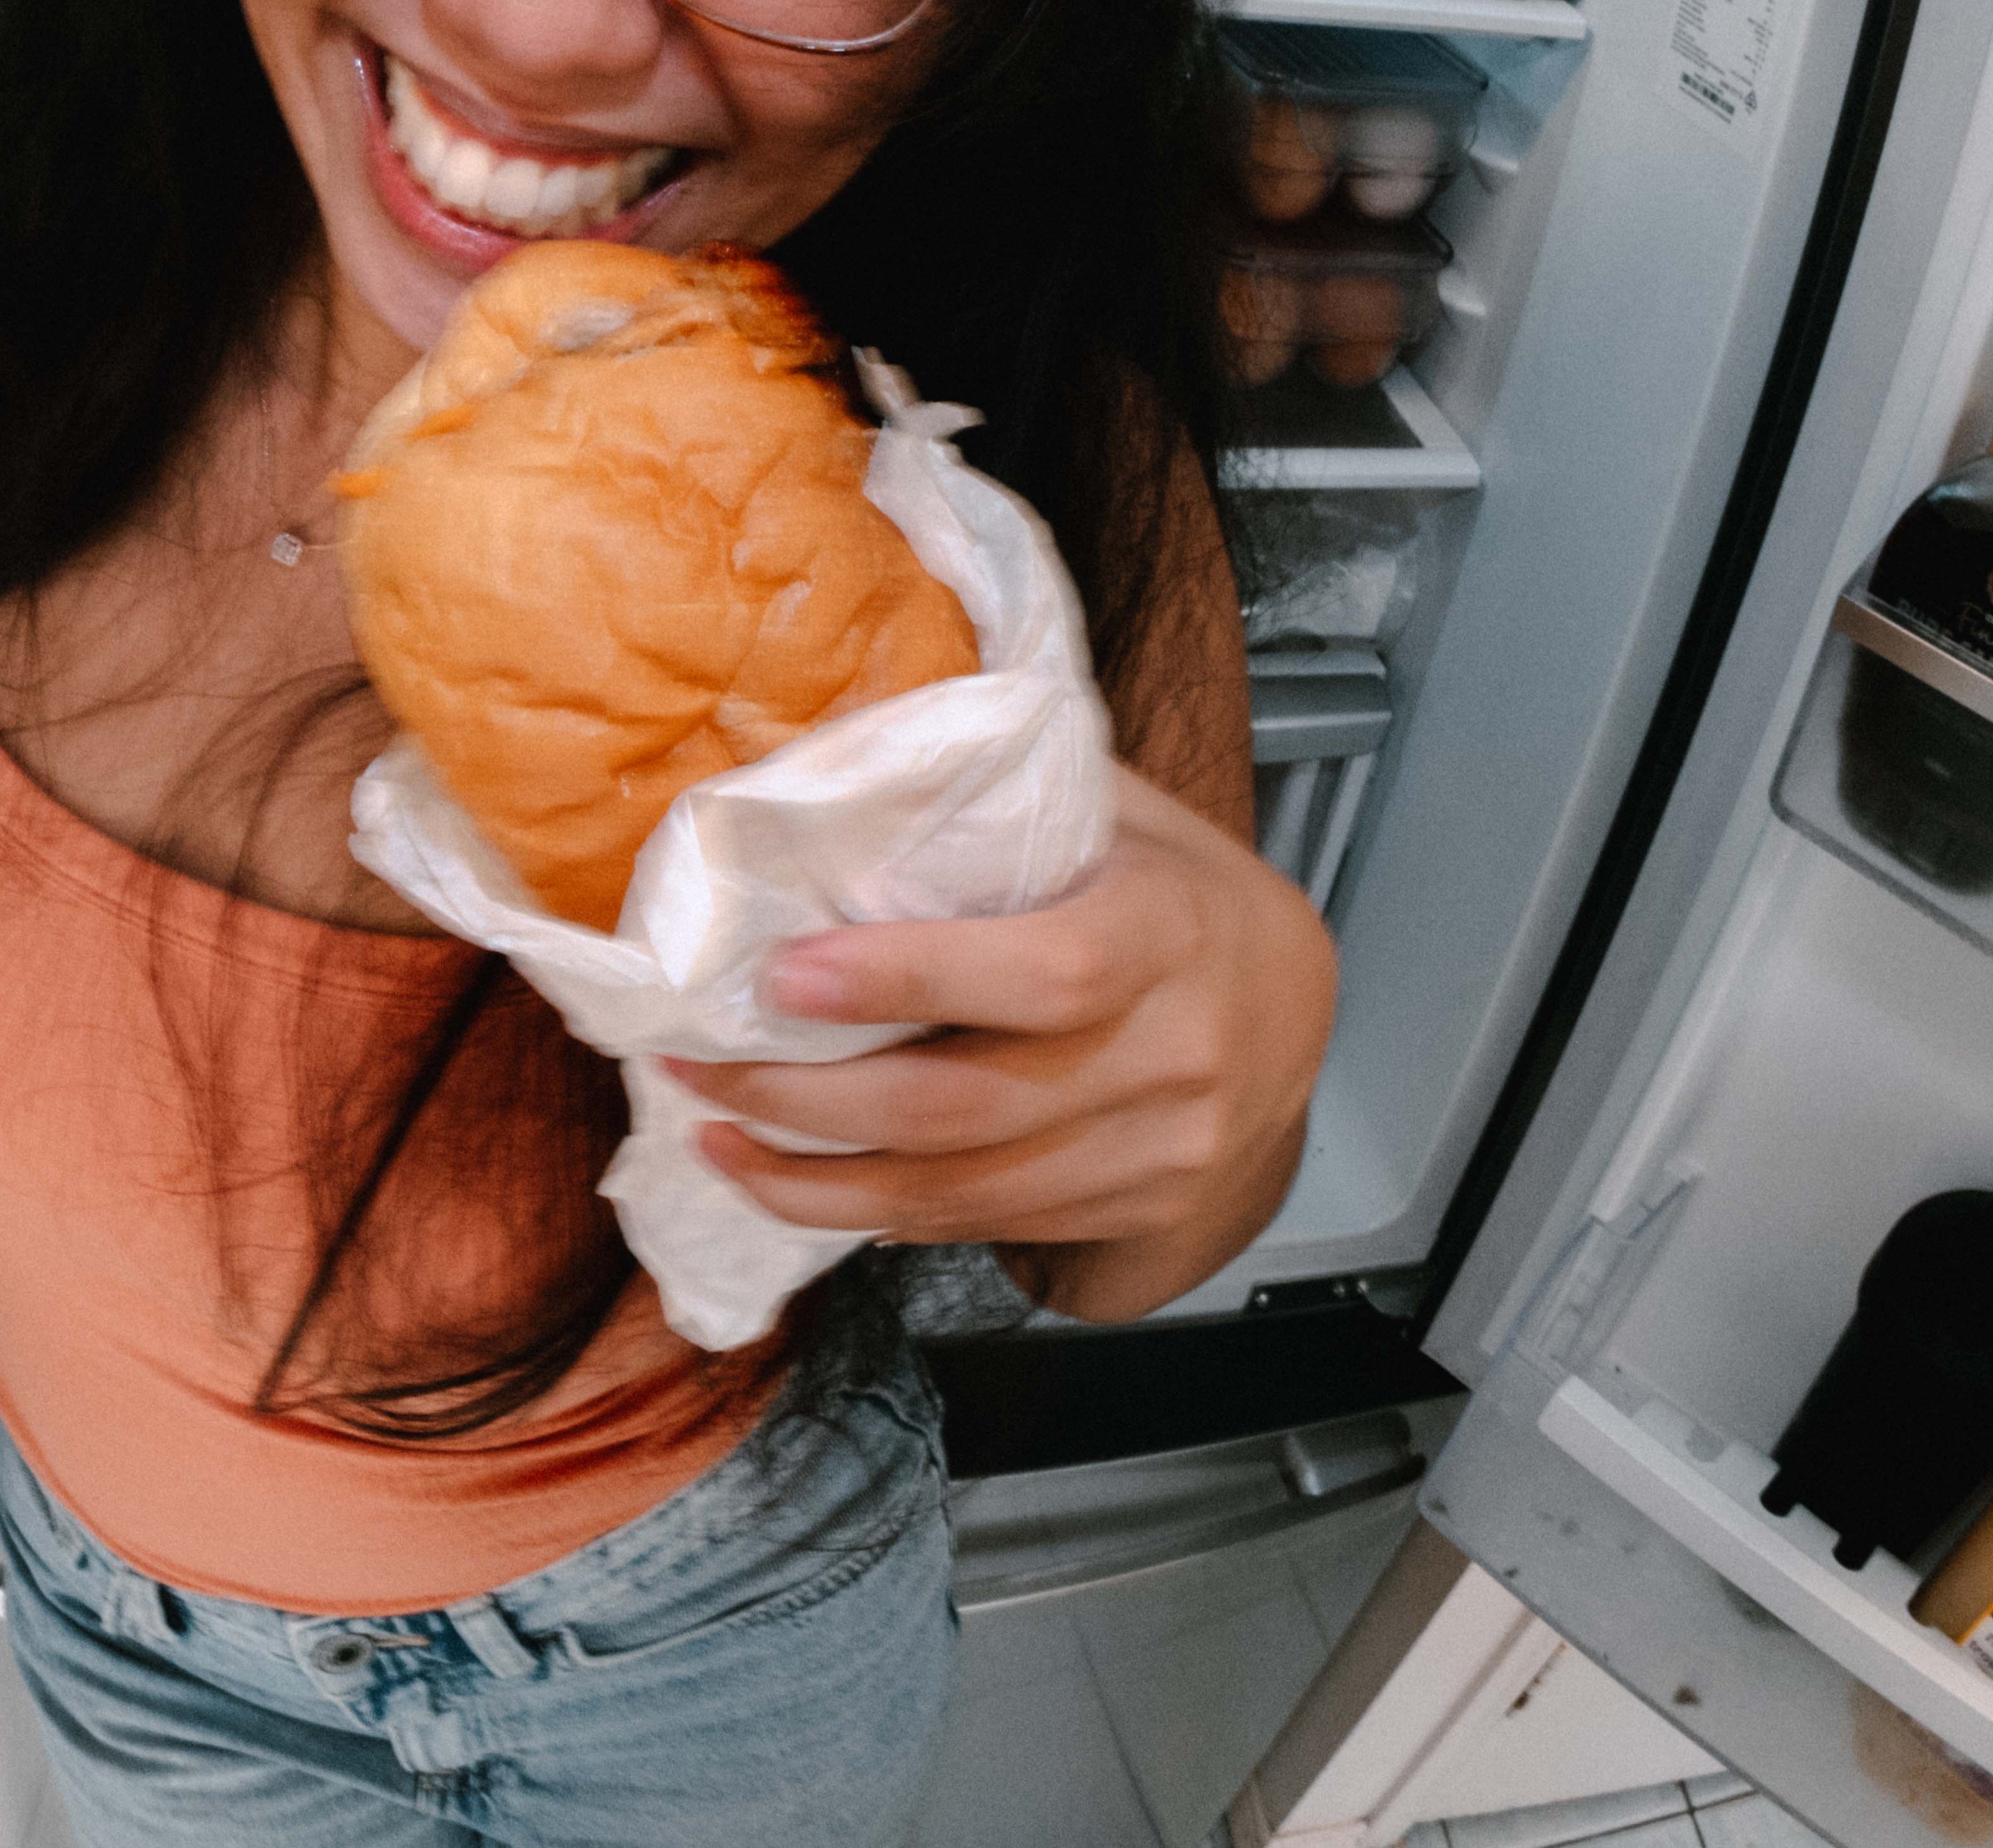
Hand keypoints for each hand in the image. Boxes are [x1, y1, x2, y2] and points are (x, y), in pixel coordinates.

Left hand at [667, 775, 1337, 1319]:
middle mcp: (1175, 1054)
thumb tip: (834, 766)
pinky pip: (983, 1226)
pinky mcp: (1134, 1211)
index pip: (1044, 970)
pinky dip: (878, 1212)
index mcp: (1169, 930)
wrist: (1295, 1007)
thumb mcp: (1121, 815)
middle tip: (697, 1060)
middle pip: (968, 1107)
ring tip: (714, 1134)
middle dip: (808, 1100)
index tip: (782, 974)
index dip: (906, 978)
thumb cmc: (1176, 888)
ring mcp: (1160, 1151)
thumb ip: (1006, 796)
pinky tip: (800, 1183)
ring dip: (815, 1180)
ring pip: (960, 1192)